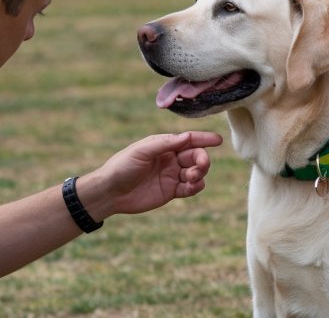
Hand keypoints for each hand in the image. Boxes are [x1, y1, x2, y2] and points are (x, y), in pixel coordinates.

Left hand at [86, 131, 222, 215]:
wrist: (110, 192)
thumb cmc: (122, 166)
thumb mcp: (142, 151)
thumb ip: (165, 144)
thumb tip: (187, 137)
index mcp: (164, 145)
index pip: (188, 140)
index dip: (204, 139)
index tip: (218, 140)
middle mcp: (170, 159)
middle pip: (196, 156)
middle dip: (202, 160)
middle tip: (199, 166)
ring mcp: (172, 175)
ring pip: (196, 172)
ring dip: (199, 173)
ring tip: (191, 177)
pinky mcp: (171, 191)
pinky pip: (190, 188)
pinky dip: (196, 186)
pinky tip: (191, 186)